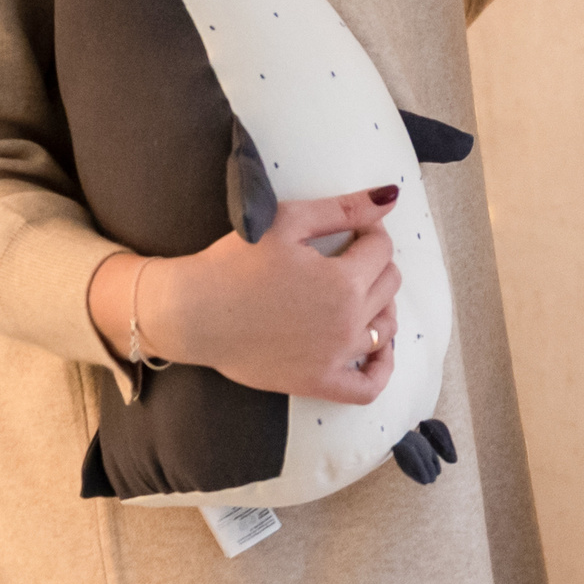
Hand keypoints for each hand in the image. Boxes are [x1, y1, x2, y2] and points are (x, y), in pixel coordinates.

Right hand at [90, 191, 403, 404]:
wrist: (192, 313)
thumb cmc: (235, 263)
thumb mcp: (289, 221)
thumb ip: (343, 208)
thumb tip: (391, 196)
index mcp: (343, 282)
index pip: (381, 248)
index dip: (368, 232)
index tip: (349, 231)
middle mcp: (347, 323)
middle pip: (388, 285)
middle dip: (374, 264)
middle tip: (347, 257)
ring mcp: (335, 358)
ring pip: (385, 328)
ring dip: (381, 305)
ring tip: (358, 291)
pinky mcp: (317, 383)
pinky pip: (367, 387)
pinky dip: (382, 368)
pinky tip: (378, 349)